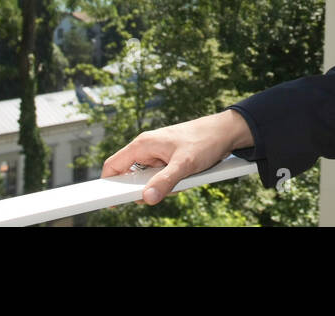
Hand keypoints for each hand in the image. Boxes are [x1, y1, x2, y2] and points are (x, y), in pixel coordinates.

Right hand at [101, 109, 252, 205]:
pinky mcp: (169, 160)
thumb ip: (164, 181)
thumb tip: (146, 198)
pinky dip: (173, 182)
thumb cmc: (205, 140)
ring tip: (183, 177)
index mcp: (143, 144)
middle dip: (146, 188)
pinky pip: (163, 178)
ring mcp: (158, 155)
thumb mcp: (184, 164)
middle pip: (132, 177)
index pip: (113, 166)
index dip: (108, 185)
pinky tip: (188, 176)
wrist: (226, 132)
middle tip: (166, 187)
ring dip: (164, 185)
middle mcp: (147, 149)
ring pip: (149, 180)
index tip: (111, 201)